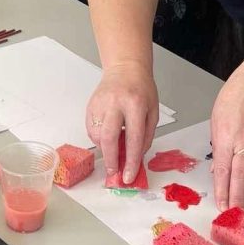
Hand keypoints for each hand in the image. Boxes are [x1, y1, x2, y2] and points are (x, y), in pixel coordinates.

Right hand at [86, 62, 157, 184]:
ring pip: (97, 135)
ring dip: (105, 148)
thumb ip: (146, 136)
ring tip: (115, 146)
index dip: (131, 161)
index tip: (129, 176)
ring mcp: (100, 103)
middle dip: (111, 160)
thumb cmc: (141, 89)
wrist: (125, 68)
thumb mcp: (153, 111)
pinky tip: (107, 134)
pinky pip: (91, 129)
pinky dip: (98, 138)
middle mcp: (115, 103)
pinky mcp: (90, 105)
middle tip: (114, 173)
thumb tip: (135, 159)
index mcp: (135, 104)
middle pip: (108, 138)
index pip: (133, 139)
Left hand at [210, 63, 243, 213]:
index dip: (223, 190)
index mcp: (226, 135)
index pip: (224, 169)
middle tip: (236, 214)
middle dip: (238, 198)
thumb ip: (219, 145)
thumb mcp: (217, 118)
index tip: (222, 205)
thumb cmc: (235, 96)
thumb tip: (220, 169)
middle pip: (242, 175)